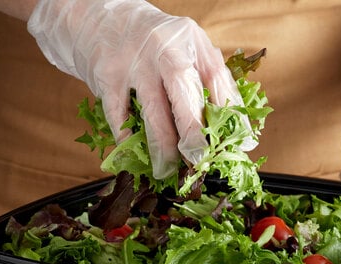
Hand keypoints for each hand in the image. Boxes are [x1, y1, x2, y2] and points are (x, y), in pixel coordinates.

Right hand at [28, 0, 248, 178]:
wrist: (102, 19)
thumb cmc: (153, 46)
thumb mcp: (185, 50)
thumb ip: (207, 82)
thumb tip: (235, 131)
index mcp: (191, 41)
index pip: (217, 78)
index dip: (230, 115)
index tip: (238, 146)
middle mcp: (164, 47)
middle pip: (184, 90)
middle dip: (194, 130)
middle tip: (199, 160)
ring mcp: (134, 61)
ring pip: (153, 110)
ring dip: (163, 145)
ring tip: (167, 168)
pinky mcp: (107, 74)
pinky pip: (119, 115)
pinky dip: (127, 137)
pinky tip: (133, 150)